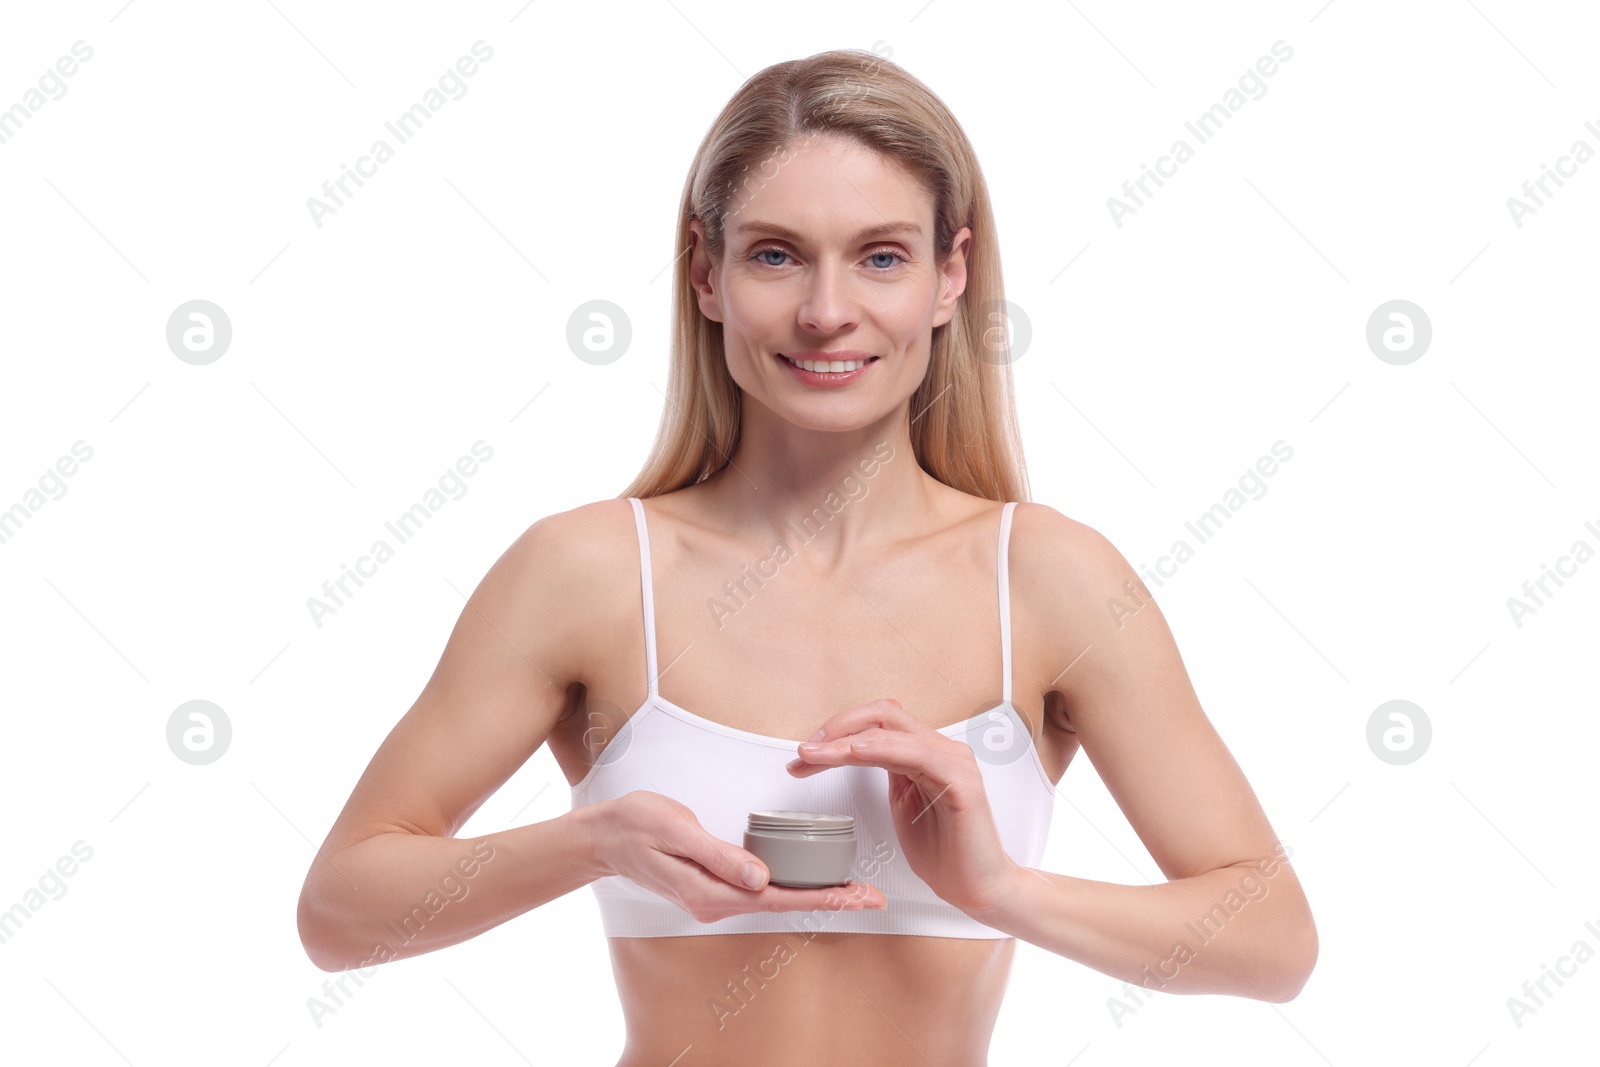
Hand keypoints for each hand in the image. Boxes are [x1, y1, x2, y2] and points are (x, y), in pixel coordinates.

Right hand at [591, 790, 887, 923]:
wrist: (603, 837)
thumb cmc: (637, 826)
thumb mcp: (676, 830)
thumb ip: (719, 856)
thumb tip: (761, 877)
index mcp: (711, 892)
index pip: (779, 898)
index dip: (822, 897)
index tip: (858, 897)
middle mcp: (716, 902)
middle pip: (785, 904)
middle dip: (830, 900)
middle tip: (873, 896)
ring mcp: (714, 898)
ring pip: (775, 899)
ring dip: (814, 894)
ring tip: (853, 889)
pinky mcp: (713, 887)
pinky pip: (760, 892)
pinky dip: (791, 887)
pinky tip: (809, 881)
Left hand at [786, 698, 1020, 915]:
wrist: (979, 888)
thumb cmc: (945, 853)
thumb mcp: (903, 806)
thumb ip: (888, 774)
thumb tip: (851, 753)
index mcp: (926, 753)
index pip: (878, 723)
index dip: (838, 730)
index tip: (806, 754)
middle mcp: (941, 750)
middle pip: (883, 715)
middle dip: (837, 728)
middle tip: (806, 750)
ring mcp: (954, 762)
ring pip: (893, 731)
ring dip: (847, 740)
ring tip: (817, 754)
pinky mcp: (961, 782)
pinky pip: (917, 753)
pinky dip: (883, 748)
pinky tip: (858, 752)